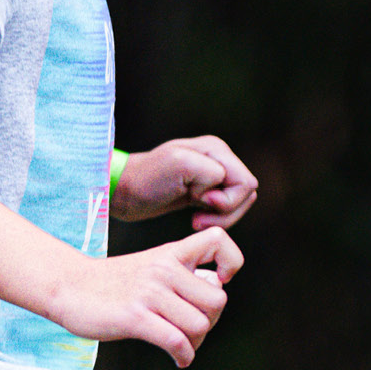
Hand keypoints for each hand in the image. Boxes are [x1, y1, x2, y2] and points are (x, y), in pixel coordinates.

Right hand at [47, 226, 243, 367]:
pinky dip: (184, 356)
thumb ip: (182, 273)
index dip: (230, 262)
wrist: (68, 287)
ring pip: (200, 325)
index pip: (218, 239)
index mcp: (170, 253)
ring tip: (182, 346)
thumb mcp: (151, 266)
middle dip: (211, 321)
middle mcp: (164, 269)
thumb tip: (217, 286)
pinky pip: (177, 342)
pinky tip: (178, 359)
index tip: (218, 281)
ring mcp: (149, 293)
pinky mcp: (135, 317)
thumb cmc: (113, 283)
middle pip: (217, 300)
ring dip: (196, 344)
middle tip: (192, 329)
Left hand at [113, 135, 257, 229]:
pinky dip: (215, 220)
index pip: (245, 183)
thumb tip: (221, 186)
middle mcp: (219, 158)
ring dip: (220, 218)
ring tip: (195, 220)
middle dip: (226, 212)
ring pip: (239, 204)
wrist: (124, 192)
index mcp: (216, 149)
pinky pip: (227, 210)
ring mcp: (213, 174)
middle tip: (196, 218)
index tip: (199, 201)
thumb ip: (210, 171)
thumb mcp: (179, 165)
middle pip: (246, 194)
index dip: (227, 200)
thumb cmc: (146, 180)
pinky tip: (194, 218)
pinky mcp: (206, 190)